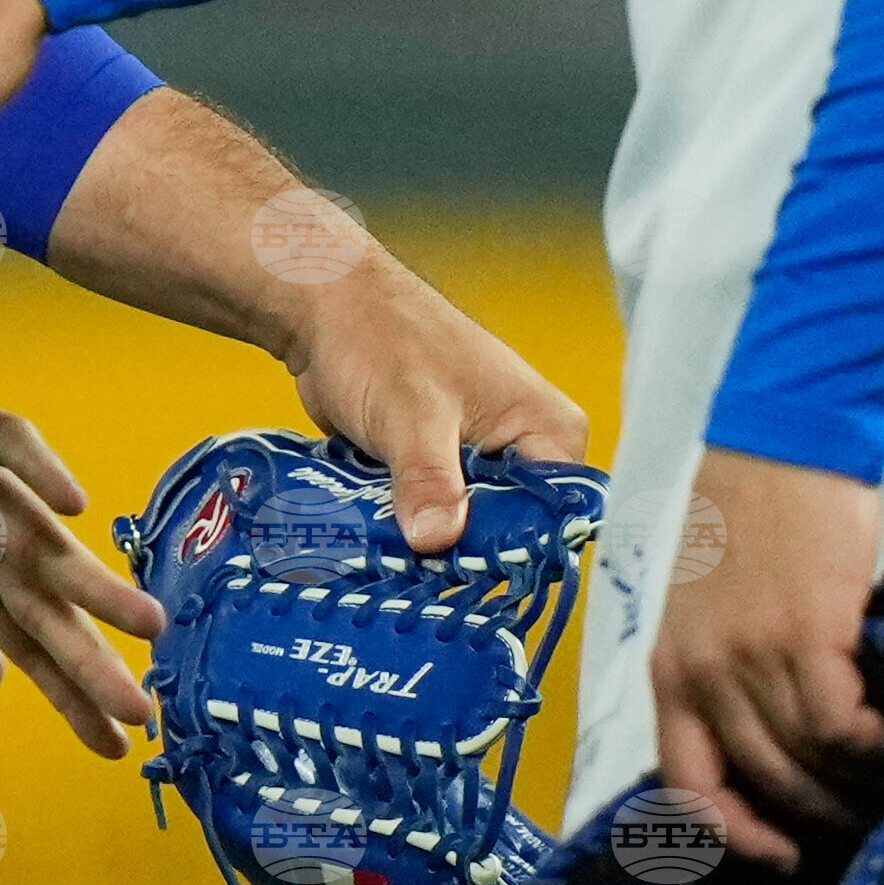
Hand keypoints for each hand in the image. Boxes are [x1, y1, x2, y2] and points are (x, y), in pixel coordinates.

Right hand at [0, 305, 160, 757]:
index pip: (26, 635)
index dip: (68, 689)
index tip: (114, 745)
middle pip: (42, 597)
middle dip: (89, 655)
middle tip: (139, 713)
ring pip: (34, 528)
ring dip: (86, 577)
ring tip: (141, 623)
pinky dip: (32, 466)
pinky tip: (73, 503)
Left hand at [275, 251, 589, 552]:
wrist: (326, 312)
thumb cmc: (383, 340)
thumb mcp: (412, 415)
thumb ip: (430, 479)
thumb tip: (437, 538)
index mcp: (549, 430)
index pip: (557, 515)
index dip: (516, 548)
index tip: (469, 572)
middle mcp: (526, 448)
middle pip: (512, 530)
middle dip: (465, 552)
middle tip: (421, 572)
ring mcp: (482, 460)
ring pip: (467, 528)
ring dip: (429, 544)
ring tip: (393, 559)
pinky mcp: (440, 468)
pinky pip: (434, 516)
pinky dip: (407, 528)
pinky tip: (380, 543)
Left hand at [649, 450, 883, 869]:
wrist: (782, 438)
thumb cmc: (752, 515)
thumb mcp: (706, 604)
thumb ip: (724, 669)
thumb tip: (777, 740)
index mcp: (670, 669)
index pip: (687, 784)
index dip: (734, 835)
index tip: (781, 854)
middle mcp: (702, 674)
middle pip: (760, 783)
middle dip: (816, 818)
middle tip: (864, 823)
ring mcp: (751, 658)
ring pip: (806, 762)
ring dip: (856, 788)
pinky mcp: (805, 636)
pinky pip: (841, 727)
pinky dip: (875, 748)